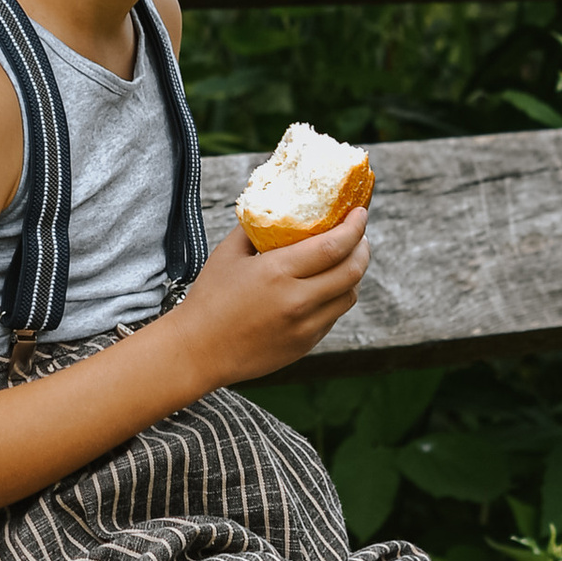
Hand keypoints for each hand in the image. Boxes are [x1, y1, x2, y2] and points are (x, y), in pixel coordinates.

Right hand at [174, 211, 371, 384]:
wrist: (198, 351)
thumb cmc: (209, 300)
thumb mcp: (228, 254)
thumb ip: (256, 229)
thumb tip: (277, 209)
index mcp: (277, 272)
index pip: (334, 246)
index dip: (355, 227)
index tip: (360, 213)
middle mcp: (296, 301)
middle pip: (352, 271)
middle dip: (363, 248)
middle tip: (359, 235)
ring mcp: (304, 327)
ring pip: (348, 296)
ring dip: (353, 275)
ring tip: (344, 260)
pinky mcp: (304, 345)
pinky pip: (333, 316)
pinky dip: (336, 298)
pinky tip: (325, 287)